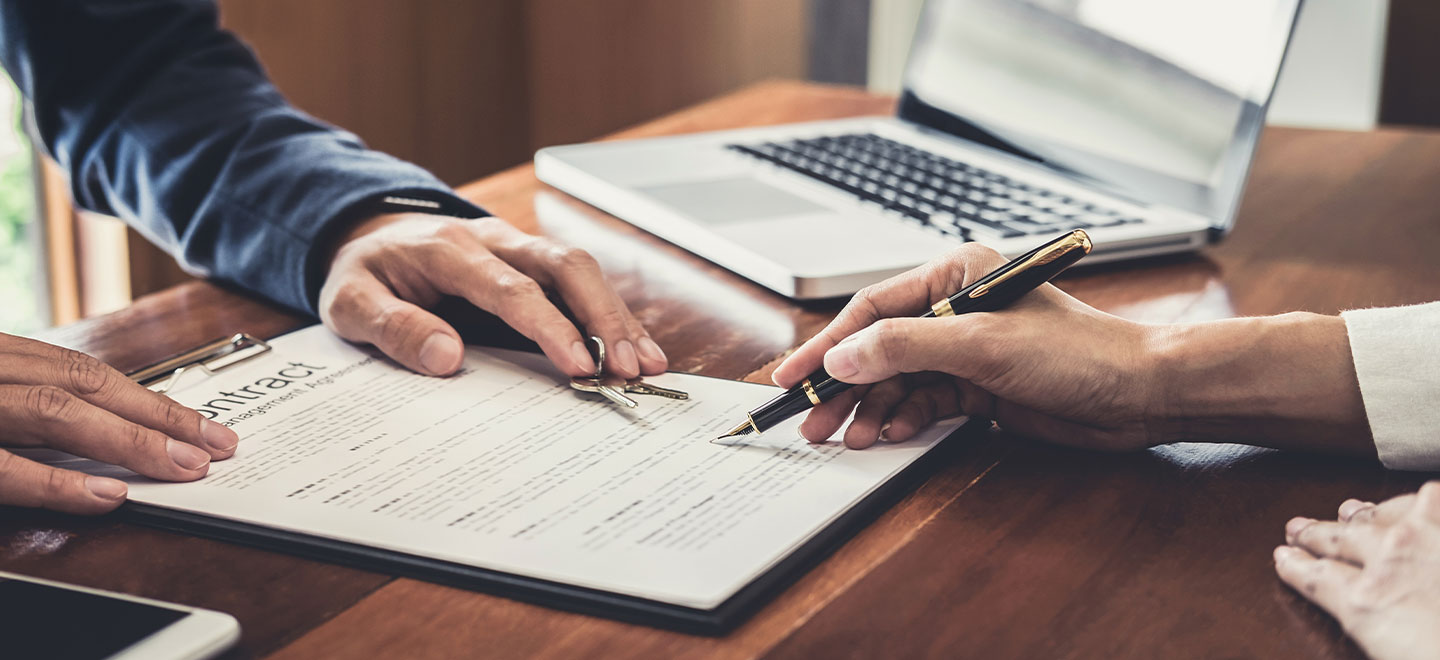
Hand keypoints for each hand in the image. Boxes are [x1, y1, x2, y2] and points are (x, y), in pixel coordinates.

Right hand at [0, 334, 238, 513]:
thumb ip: (29, 411)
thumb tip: (106, 435)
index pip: (85, 375)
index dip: (149, 402)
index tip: (203, 428)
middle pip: (84, 387)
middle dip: (158, 418)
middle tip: (215, 448)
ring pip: (54, 411)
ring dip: (127, 440)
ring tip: (183, 467)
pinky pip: (5, 468)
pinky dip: (57, 482)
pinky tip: (108, 495)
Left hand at [319, 213, 667, 377]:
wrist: (373, 235)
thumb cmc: (367, 275)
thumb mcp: (350, 303)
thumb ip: (393, 327)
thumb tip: (448, 358)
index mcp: (450, 249)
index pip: (510, 287)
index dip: (548, 325)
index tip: (577, 364)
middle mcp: (496, 240)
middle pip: (565, 266)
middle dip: (603, 318)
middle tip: (627, 368)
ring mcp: (521, 248)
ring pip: (584, 271)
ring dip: (618, 318)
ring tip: (648, 366)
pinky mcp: (536, 265)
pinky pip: (583, 284)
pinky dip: (614, 317)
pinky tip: (639, 350)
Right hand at [772, 243, 1159, 449]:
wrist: (1137, 394)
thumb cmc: (1078, 352)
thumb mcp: (981, 345)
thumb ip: (905, 348)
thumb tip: (843, 358)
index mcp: (955, 276)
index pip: (872, 309)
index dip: (827, 344)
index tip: (793, 375)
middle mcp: (955, 309)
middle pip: (877, 348)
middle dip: (843, 387)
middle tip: (810, 420)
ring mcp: (965, 350)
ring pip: (897, 381)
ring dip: (870, 409)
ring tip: (846, 438)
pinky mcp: (977, 387)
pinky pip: (923, 403)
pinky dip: (903, 419)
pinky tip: (888, 435)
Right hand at [1277, 483, 1439, 659]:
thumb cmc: (1434, 653)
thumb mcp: (1389, 648)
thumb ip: (1372, 622)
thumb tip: (1364, 612)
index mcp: (1365, 601)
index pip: (1314, 576)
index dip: (1295, 565)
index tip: (1284, 557)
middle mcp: (1389, 559)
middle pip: (1341, 538)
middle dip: (1316, 532)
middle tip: (1299, 527)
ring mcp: (1427, 537)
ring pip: (1382, 513)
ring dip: (1363, 511)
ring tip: (1351, 509)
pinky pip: (1432, 500)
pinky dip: (1421, 500)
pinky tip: (1421, 498)